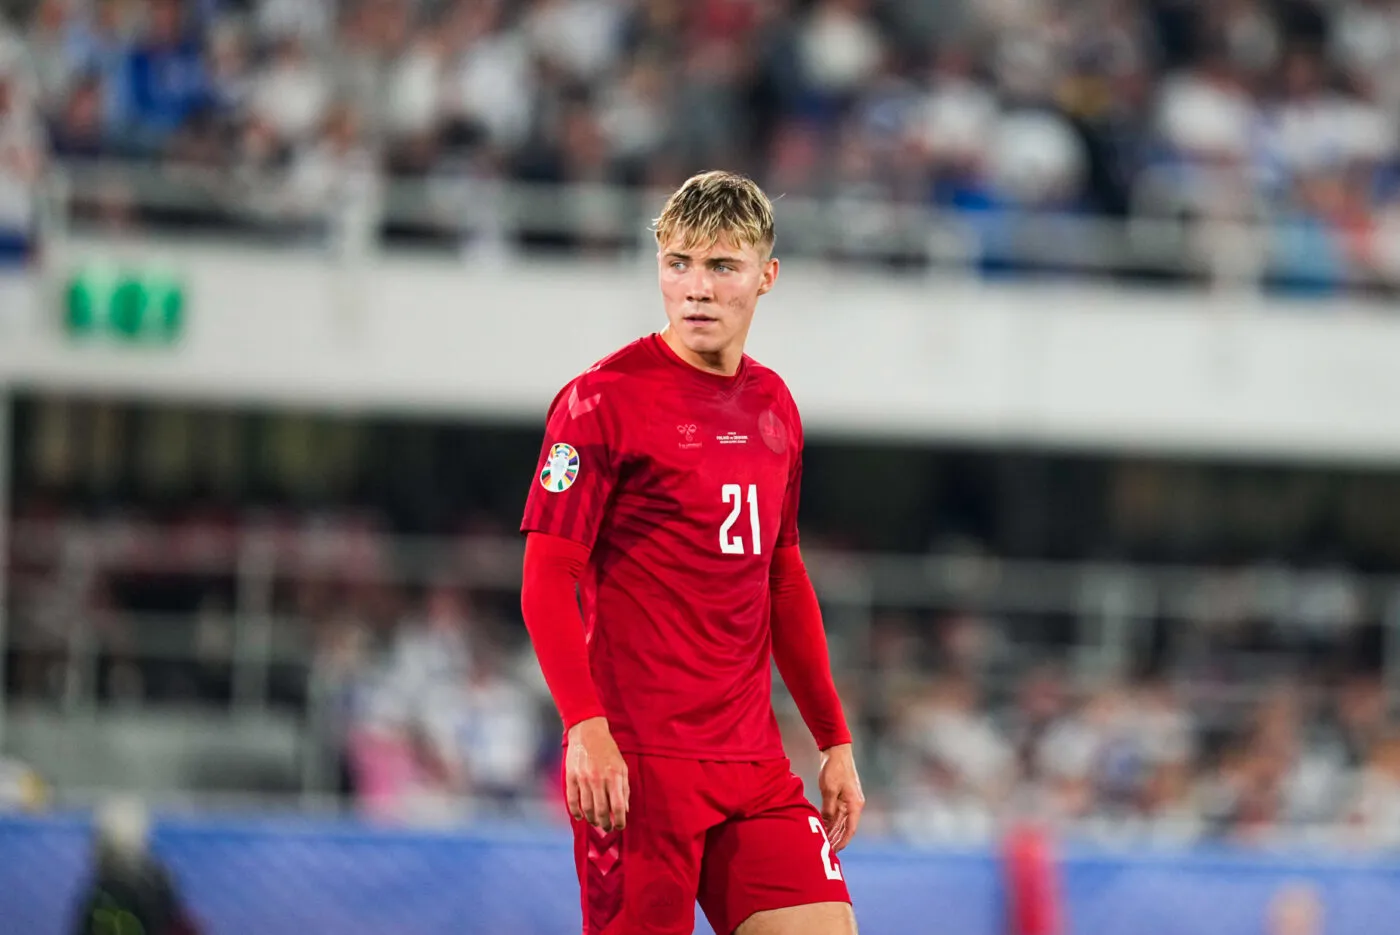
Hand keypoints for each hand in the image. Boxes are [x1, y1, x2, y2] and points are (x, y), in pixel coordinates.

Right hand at [565, 717, 629, 831]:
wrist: (588, 732)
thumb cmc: (608, 749)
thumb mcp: (622, 766)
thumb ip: (625, 788)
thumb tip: (625, 809)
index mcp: (614, 777)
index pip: (618, 806)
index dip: (620, 821)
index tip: (620, 827)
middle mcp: (598, 780)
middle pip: (601, 811)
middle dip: (605, 825)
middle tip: (607, 829)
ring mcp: (583, 779)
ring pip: (587, 808)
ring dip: (592, 819)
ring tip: (596, 822)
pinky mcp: (571, 777)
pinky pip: (572, 800)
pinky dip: (575, 811)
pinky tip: (579, 816)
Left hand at [818, 743, 863, 851]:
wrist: (836, 751)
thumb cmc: (834, 769)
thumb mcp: (829, 789)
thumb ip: (828, 808)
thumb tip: (825, 823)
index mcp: (855, 804)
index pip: (850, 829)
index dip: (843, 841)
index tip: (835, 851)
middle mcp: (854, 805)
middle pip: (846, 827)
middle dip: (836, 839)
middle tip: (825, 850)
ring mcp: (848, 801)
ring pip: (841, 821)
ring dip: (833, 831)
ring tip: (823, 842)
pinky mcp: (842, 796)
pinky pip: (837, 813)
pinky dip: (830, 821)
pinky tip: (822, 828)